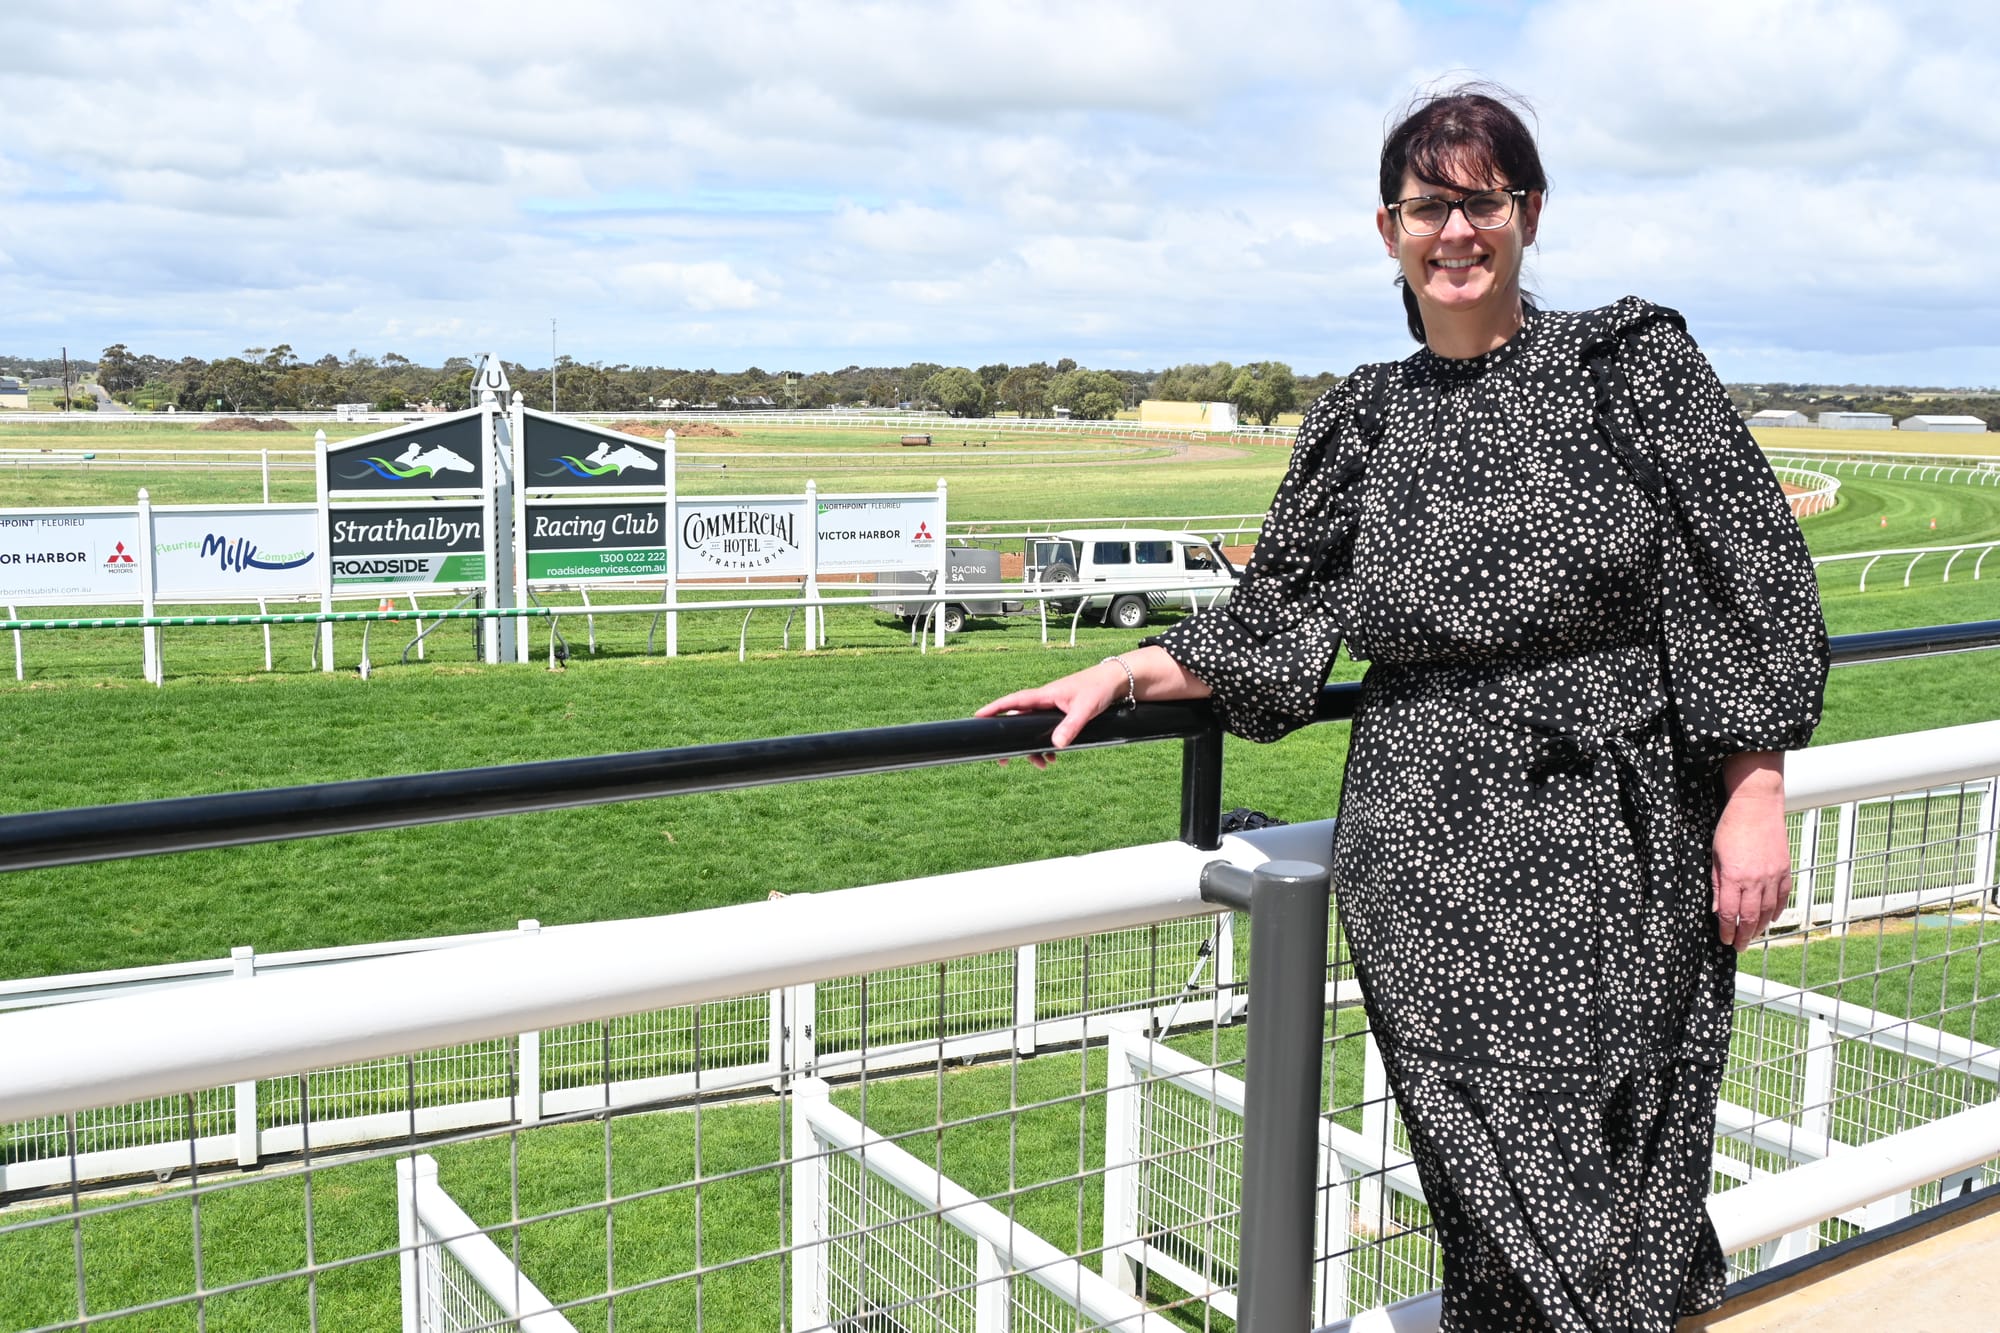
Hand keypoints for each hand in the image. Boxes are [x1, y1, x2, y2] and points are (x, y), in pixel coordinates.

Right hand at [974, 662, 1127, 768]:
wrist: (1115, 682)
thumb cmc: (1097, 689)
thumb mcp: (1084, 709)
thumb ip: (1070, 726)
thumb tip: (1055, 746)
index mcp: (1044, 696)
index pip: (1013, 702)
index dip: (994, 709)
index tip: (977, 717)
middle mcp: (1044, 702)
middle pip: (1018, 722)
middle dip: (1010, 741)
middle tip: (1003, 761)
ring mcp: (1052, 710)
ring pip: (1033, 731)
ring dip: (1033, 749)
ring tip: (1041, 764)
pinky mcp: (1061, 716)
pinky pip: (1047, 733)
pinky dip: (1047, 747)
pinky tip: (1053, 757)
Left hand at [1713, 752, 1790, 950]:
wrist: (1756, 805)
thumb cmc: (1730, 826)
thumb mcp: (1714, 855)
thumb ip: (1715, 883)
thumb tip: (1715, 908)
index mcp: (1733, 877)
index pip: (1729, 913)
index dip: (1727, 931)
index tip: (1724, 940)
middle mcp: (1755, 880)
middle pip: (1750, 917)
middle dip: (1744, 935)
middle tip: (1739, 947)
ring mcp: (1773, 876)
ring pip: (1768, 910)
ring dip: (1760, 927)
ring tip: (1753, 936)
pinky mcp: (1785, 869)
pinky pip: (1783, 896)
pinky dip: (1777, 910)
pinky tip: (1770, 918)